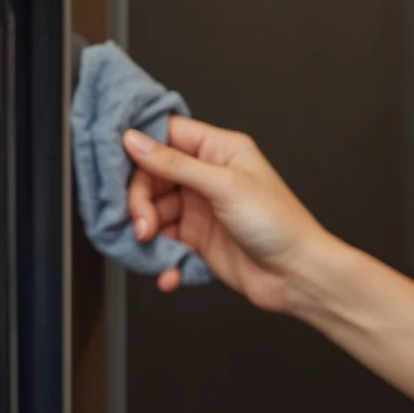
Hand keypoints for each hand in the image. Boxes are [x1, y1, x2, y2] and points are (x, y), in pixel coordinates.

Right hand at [121, 116, 338, 312]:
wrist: (297, 276)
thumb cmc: (278, 223)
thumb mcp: (223, 186)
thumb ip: (175, 164)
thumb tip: (135, 141)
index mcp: (219, 150)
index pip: (167, 135)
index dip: (140, 147)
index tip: (115, 163)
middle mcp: (207, 176)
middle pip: (153, 176)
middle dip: (140, 200)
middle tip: (141, 222)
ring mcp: (201, 209)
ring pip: (154, 211)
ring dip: (146, 229)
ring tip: (150, 244)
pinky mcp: (198, 241)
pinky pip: (165, 242)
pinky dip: (160, 256)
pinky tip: (168, 269)